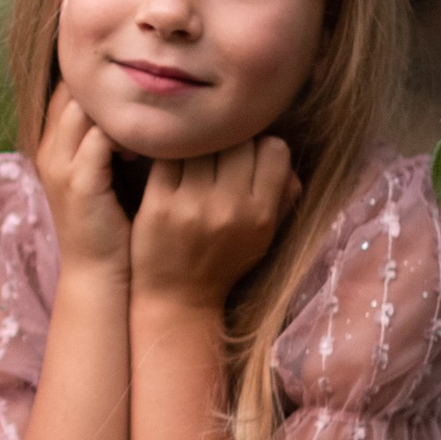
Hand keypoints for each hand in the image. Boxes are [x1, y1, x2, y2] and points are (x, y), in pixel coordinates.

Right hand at [35, 85, 130, 276]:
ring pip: (84, 106)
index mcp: (52, 144)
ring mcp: (60, 165)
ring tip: (149, 120)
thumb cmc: (111, 222)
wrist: (98, 273)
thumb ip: (112, 139)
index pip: (68, 87)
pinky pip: (100, 138)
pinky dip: (126, 134)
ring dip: (120, 107)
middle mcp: (49, 148)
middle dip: (111, 85)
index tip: (137, 85)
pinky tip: (147, 147)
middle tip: (148, 91)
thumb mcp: (105, 173)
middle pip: (73, 88)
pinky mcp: (79, 183)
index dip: (101, 78)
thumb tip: (145, 104)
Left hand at [129, 137, 297, 307]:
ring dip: (199, 145)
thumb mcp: (266, 234)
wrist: (179, 298)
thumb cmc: (226, 261)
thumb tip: (279, 149)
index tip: (250, 155)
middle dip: (230, 143)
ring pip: (201, 144)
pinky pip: (167, 156)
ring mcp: (191, 205)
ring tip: (195, 157)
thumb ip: (283, 193)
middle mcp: (228, 208)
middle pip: (237, 141)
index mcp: (260, 214)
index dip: (262, 146)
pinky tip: (172, 161)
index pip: (274, 149)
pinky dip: (170, 153)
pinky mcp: (157, 204)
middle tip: (219, 154)